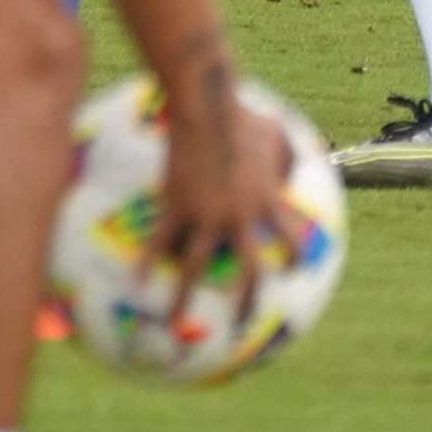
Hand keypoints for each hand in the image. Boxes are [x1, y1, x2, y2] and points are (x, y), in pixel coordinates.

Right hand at [147, 90, 295, 325]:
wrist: (207, 108)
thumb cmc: (243, 116)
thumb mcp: (276, 133)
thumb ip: (287, 156)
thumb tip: (293, 171)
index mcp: (267, 200)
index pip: (290, 238)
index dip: (294, 258)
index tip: (292, 273)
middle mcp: (240, 216)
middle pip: (249, 270)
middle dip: (247, 300)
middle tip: (244, 323)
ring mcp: (207, 214)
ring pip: (195, 267)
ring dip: (184, 298)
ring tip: (176, 324)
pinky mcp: (177, 206)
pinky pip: (159, 242)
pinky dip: (147, 262)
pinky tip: (137, 281)